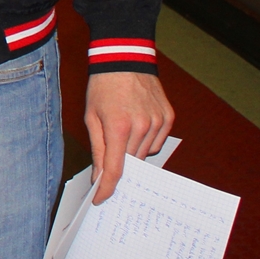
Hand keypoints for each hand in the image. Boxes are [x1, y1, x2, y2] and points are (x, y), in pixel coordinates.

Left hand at [84, 71, 174, 203]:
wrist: (125, 58)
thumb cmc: (103, 87)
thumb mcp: (91, 117)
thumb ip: (97, 149)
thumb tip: (99, 176)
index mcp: (118, 127)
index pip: (115, 169)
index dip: (107, 188)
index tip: (101, 199)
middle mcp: (141, 127)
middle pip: (130, 163)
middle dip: (119, 164)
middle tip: (110, 154)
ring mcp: (158, 122)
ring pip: (144, 154)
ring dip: (133, 151)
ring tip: (124, 130)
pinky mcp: (168, 117)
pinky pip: (157, 142)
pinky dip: (147, 140)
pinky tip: (138, 125)